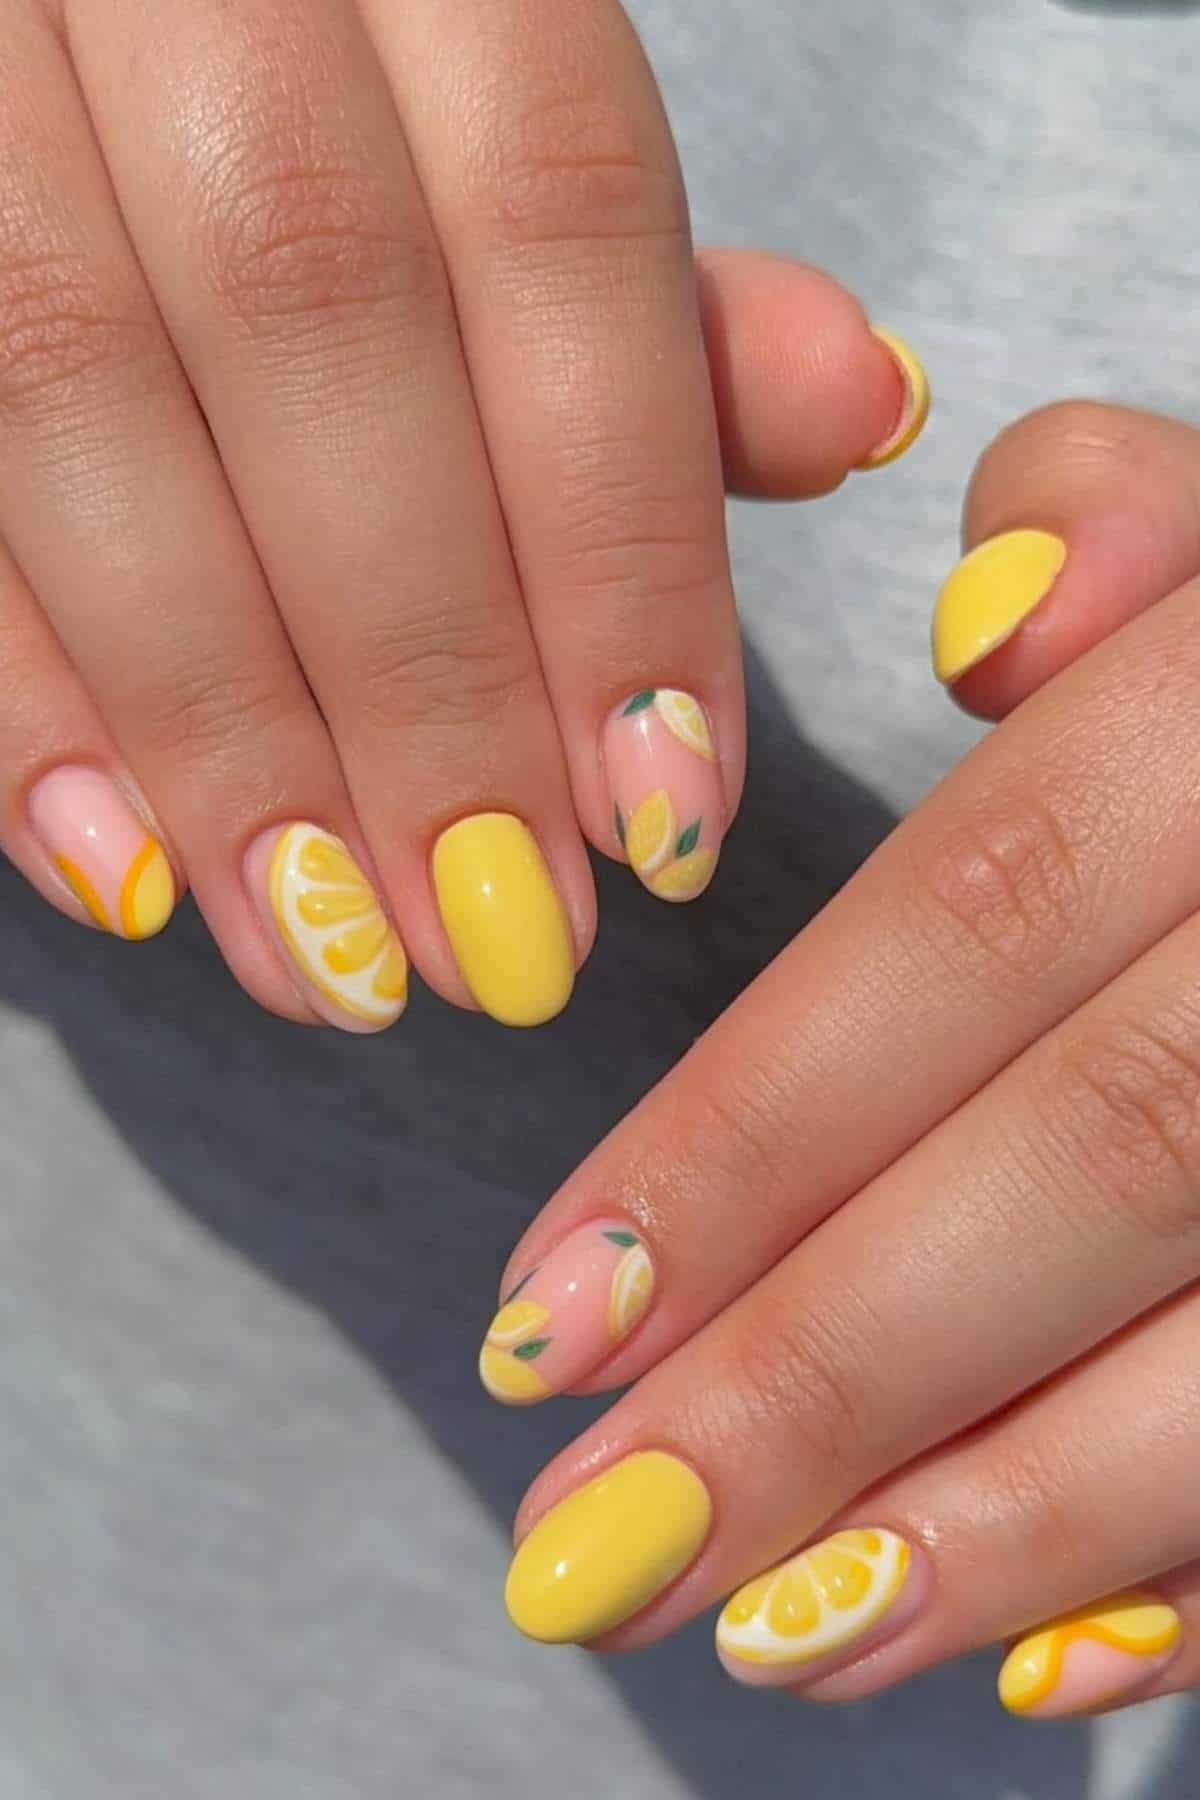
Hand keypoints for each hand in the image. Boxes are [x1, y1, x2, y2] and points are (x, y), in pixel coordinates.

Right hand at [0, 0, 921, 1029]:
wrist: (92, 46)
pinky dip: (13, 686)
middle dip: (422, 670)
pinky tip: (118, 878)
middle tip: (506, 938)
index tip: (666, 820)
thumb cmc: (340, 131)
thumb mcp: (513, 172)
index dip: (621, 545)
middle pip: (313, 310)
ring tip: (334, 962)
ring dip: (217, 722)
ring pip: (73, 382)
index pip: (556, 217)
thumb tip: (865, 413)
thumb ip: (656, 302)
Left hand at [482, 398, 1199, 1720]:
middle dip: (821, 1376)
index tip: (542, 1318)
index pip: (975, 923)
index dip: (752, 1134)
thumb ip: (1109, 521)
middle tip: (592, 1546)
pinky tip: (1043, 1662)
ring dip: (997, 1519)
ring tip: (767, 1639)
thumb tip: (983, 642)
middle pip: (1086, 1159)